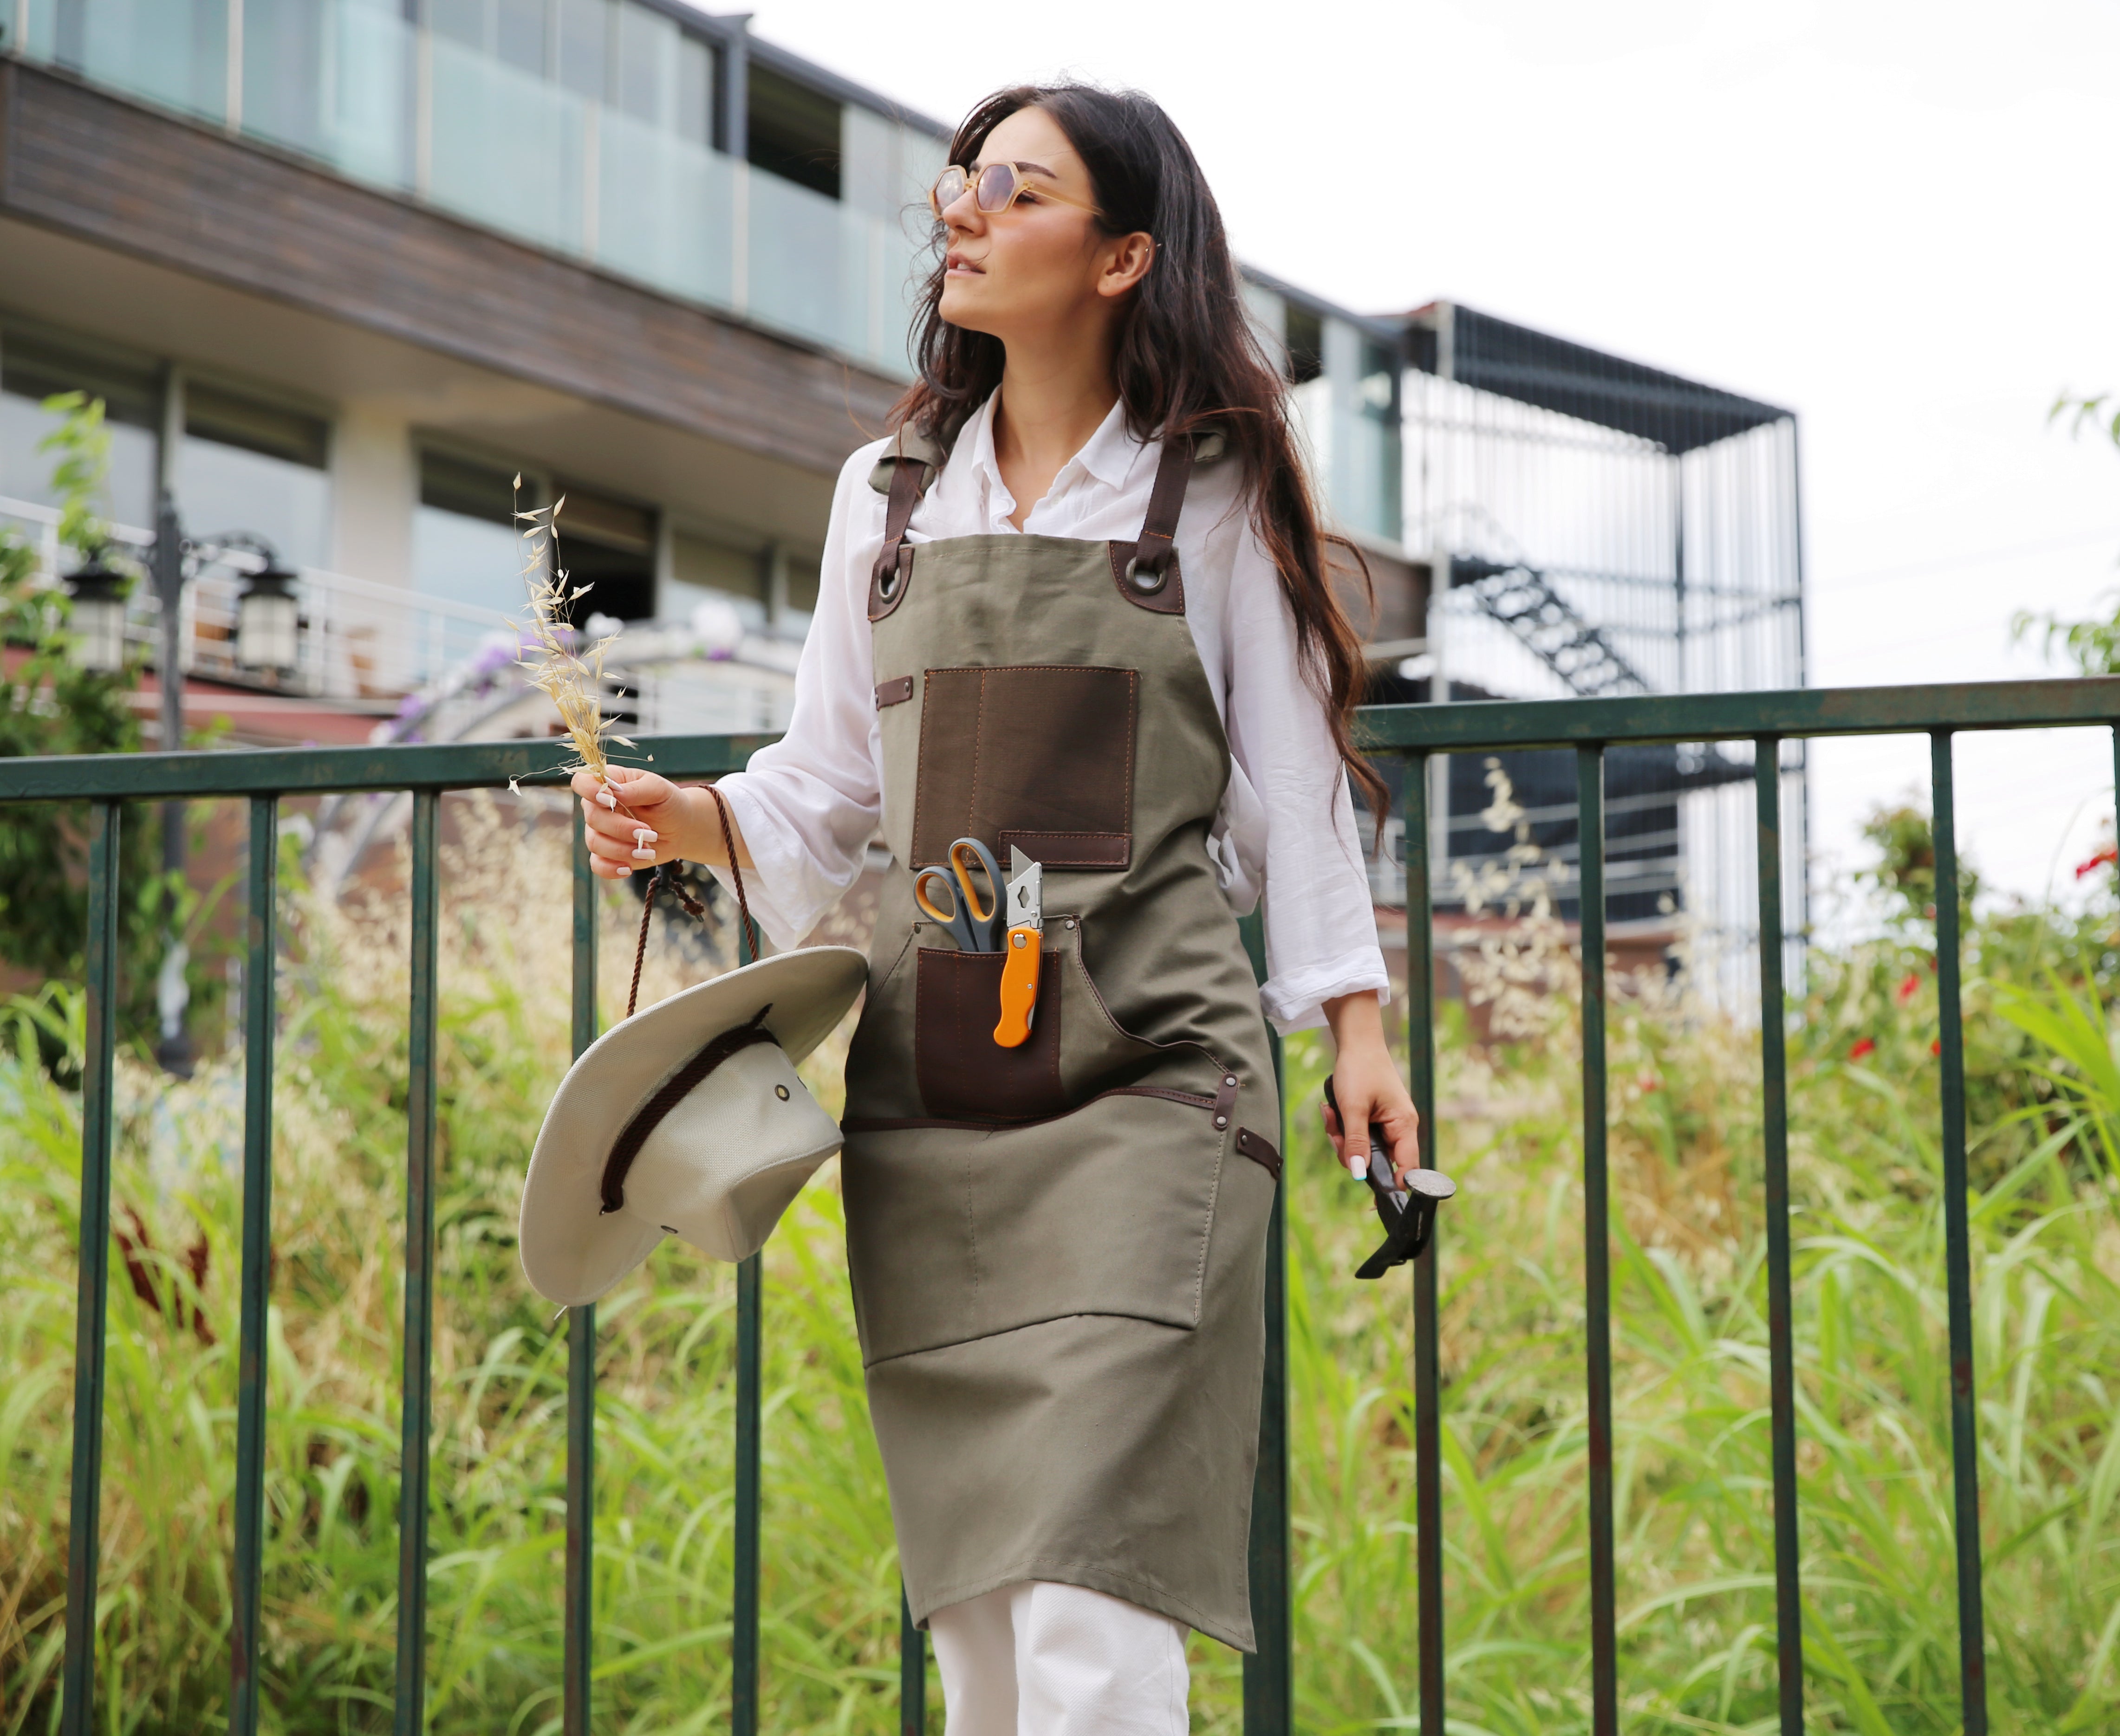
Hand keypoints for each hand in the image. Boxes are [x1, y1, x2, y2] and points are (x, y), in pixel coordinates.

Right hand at [573, 766, 692, 879]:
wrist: (680, 829)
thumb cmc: (668, 803)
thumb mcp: (659, 789)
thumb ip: (637, 789)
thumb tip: (615, 793)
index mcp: (608, 784)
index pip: (582, 782)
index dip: (589, 791)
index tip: (611, 801)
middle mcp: (598, 807)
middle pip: (592, 818)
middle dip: (621, 828)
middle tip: (648, 832)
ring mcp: (600, 831)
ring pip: (595, 843)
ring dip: (622, 849)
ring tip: (649, 849)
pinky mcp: (607, 854)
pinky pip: (597, 865)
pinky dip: (611, 869)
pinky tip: (628, 868)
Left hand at [1320, 991, 1421, 1184]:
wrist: (1356, 1042)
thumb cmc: (1359, 1069)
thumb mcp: (1353, 1108)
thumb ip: (1355, 1142)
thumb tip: (1359, 1173)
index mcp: (1404, 1125)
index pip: (1408, 1166)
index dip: (1394, 1183)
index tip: (1373, 1193)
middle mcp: (1399, 1127)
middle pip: (1377, 1160)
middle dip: (1351, 1151)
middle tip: (1335, 1132)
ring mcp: (1385, 1123)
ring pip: (1362, 1148)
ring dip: (1342, 1137)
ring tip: (1331, 1114)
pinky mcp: (1372, 1118)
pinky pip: (1356, 1135)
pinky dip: (1341, 1127)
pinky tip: (1331, 1110)